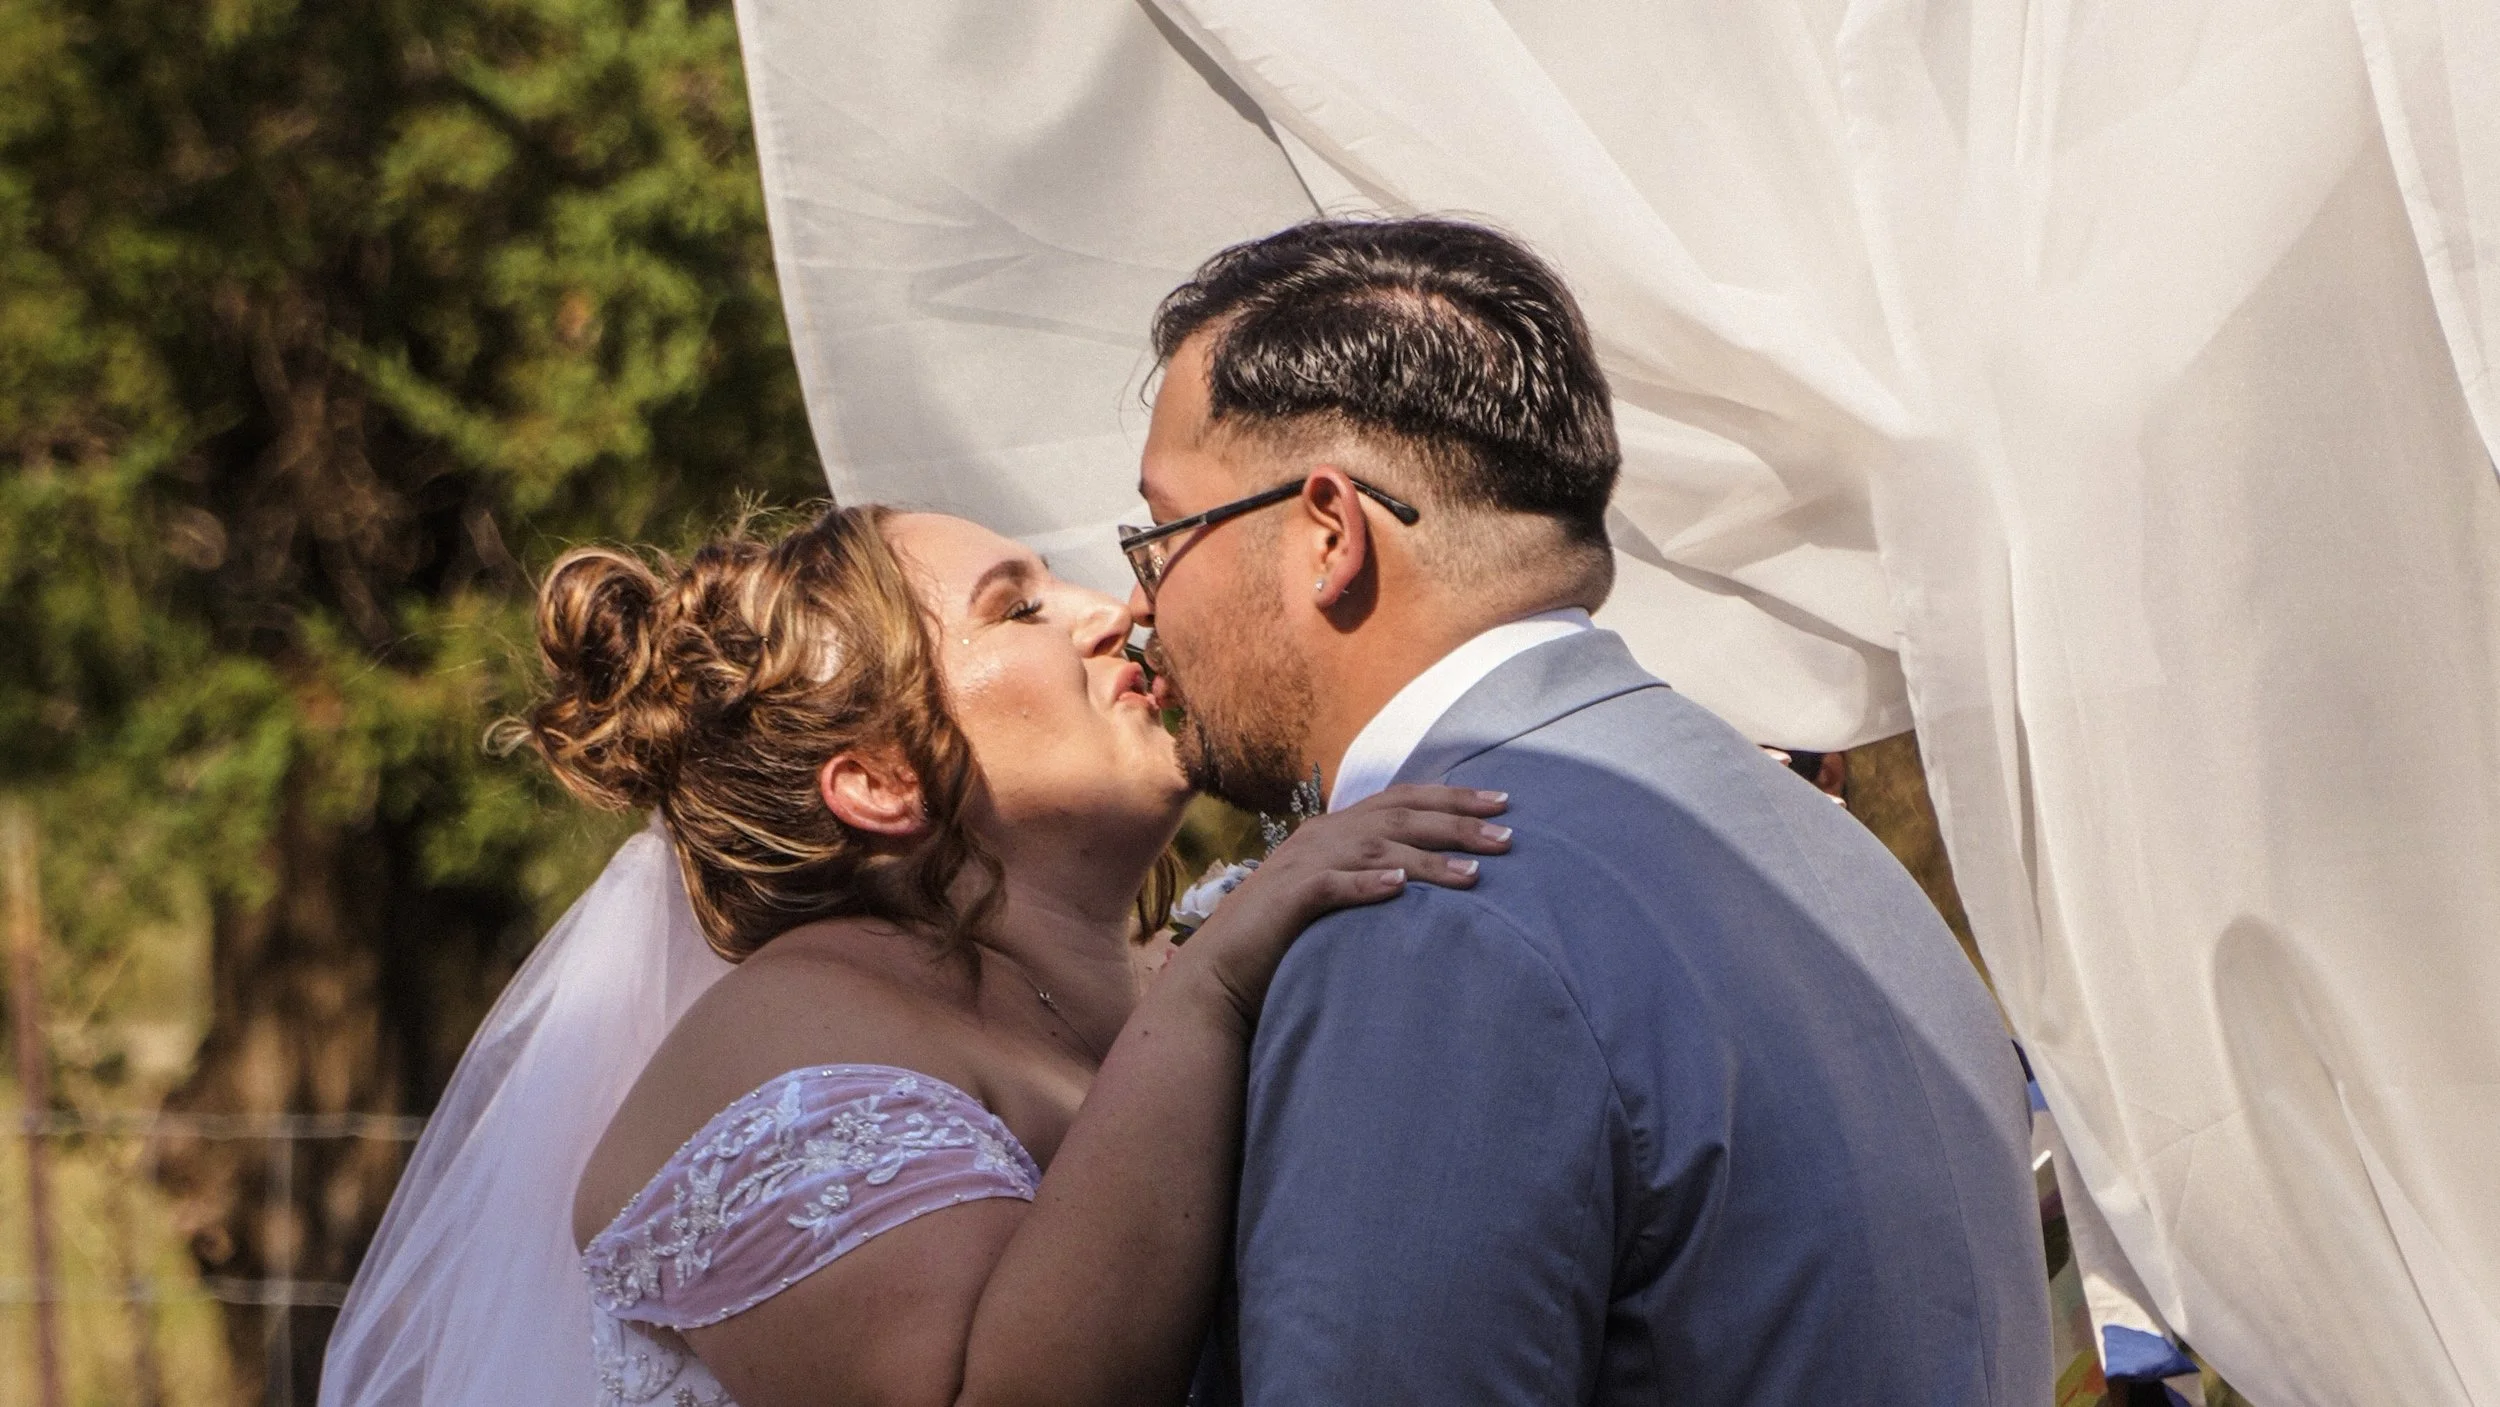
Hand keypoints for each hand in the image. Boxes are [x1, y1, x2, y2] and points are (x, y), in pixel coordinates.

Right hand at [1177, 784, 1512, 1027]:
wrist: (1220, 974)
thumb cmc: (1284, 941)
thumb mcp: (1335, 897)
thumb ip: (1371, 877)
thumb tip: (1429, 879)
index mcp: (1335, 830)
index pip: (1402, 799)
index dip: (1453, 797)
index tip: (1503, 803)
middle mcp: (1322, 836)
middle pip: (1400, 816)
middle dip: (1458, 822)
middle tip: (1508, 836)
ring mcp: (1304, 863)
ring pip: (1377, 847)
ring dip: (1429, 859)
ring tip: (1476, 875)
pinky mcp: (1289, 898)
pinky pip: (1332, 884)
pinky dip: (1367, 883)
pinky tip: (1401, 887)